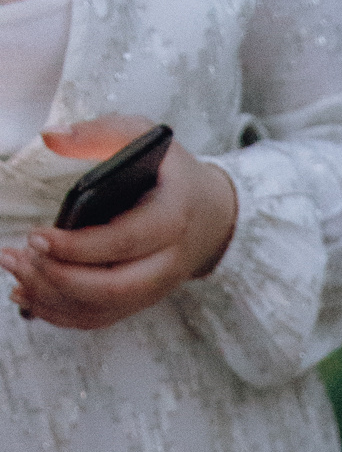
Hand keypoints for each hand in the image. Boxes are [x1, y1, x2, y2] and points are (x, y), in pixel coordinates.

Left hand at [1, 116, 236, 330]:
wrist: (212, 214)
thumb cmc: (171, 172)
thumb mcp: (142, 136)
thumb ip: (98, 134)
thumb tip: (51, 138)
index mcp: (171, 219)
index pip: (125, 242)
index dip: (79, 247)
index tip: (36, 237)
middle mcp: (169, 262)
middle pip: (116, 288)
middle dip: (61, 279)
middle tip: (18, 257)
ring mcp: (156, 286)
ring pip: (105, 308)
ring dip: (55, 298)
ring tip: (15, 272)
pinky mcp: (141, 298)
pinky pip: (102, 317)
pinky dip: (63, 313)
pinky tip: (29, 296)